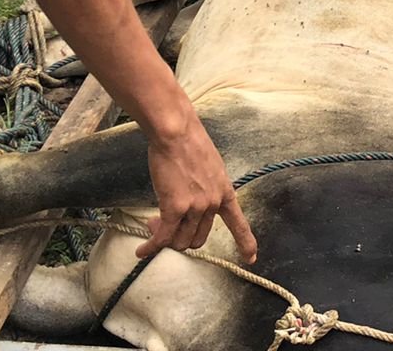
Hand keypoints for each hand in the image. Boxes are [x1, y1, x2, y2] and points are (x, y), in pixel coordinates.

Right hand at [140, 119, 257, 263]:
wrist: (177, 133)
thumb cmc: (189, 144)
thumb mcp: (209, 167)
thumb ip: (204, 189)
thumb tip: (188, 206)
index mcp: (225, 192)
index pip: (239, 223)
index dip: (246, 243)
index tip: (251, 259)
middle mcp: (213, 203)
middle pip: (198, 238)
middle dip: (180, 238)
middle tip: (163, 226)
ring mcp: (195, 207)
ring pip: (179, 240)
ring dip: (164, 238)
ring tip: (152, 226)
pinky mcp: (175, 208)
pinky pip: (163, 237)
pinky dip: (151, 247)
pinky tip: (142, 251)